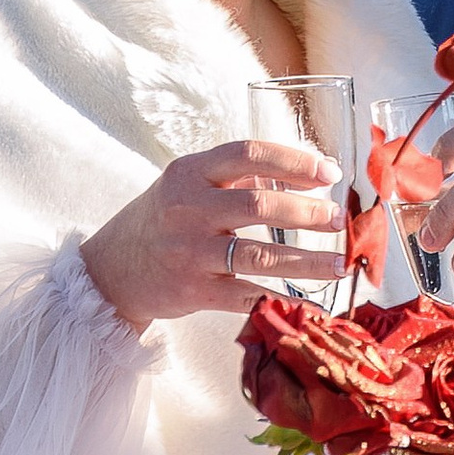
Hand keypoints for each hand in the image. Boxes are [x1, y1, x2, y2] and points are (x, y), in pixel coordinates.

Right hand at [81, 139, 343, 333]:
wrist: (113, 270)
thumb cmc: (164, 220)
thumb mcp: (189, 185)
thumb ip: (239, 176)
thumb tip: (309, 173)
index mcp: (189, 173)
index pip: (248, 153)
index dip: (294, 161)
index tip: (329, 173)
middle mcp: (187, 209)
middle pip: (258, 205)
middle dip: (307, 213)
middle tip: (337, 218)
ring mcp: (190, 253)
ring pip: (260, 256)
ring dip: (308, 262)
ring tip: (340, 263)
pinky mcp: (194, 292)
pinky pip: (249, 296)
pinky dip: (283, 298)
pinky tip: (312, 301)